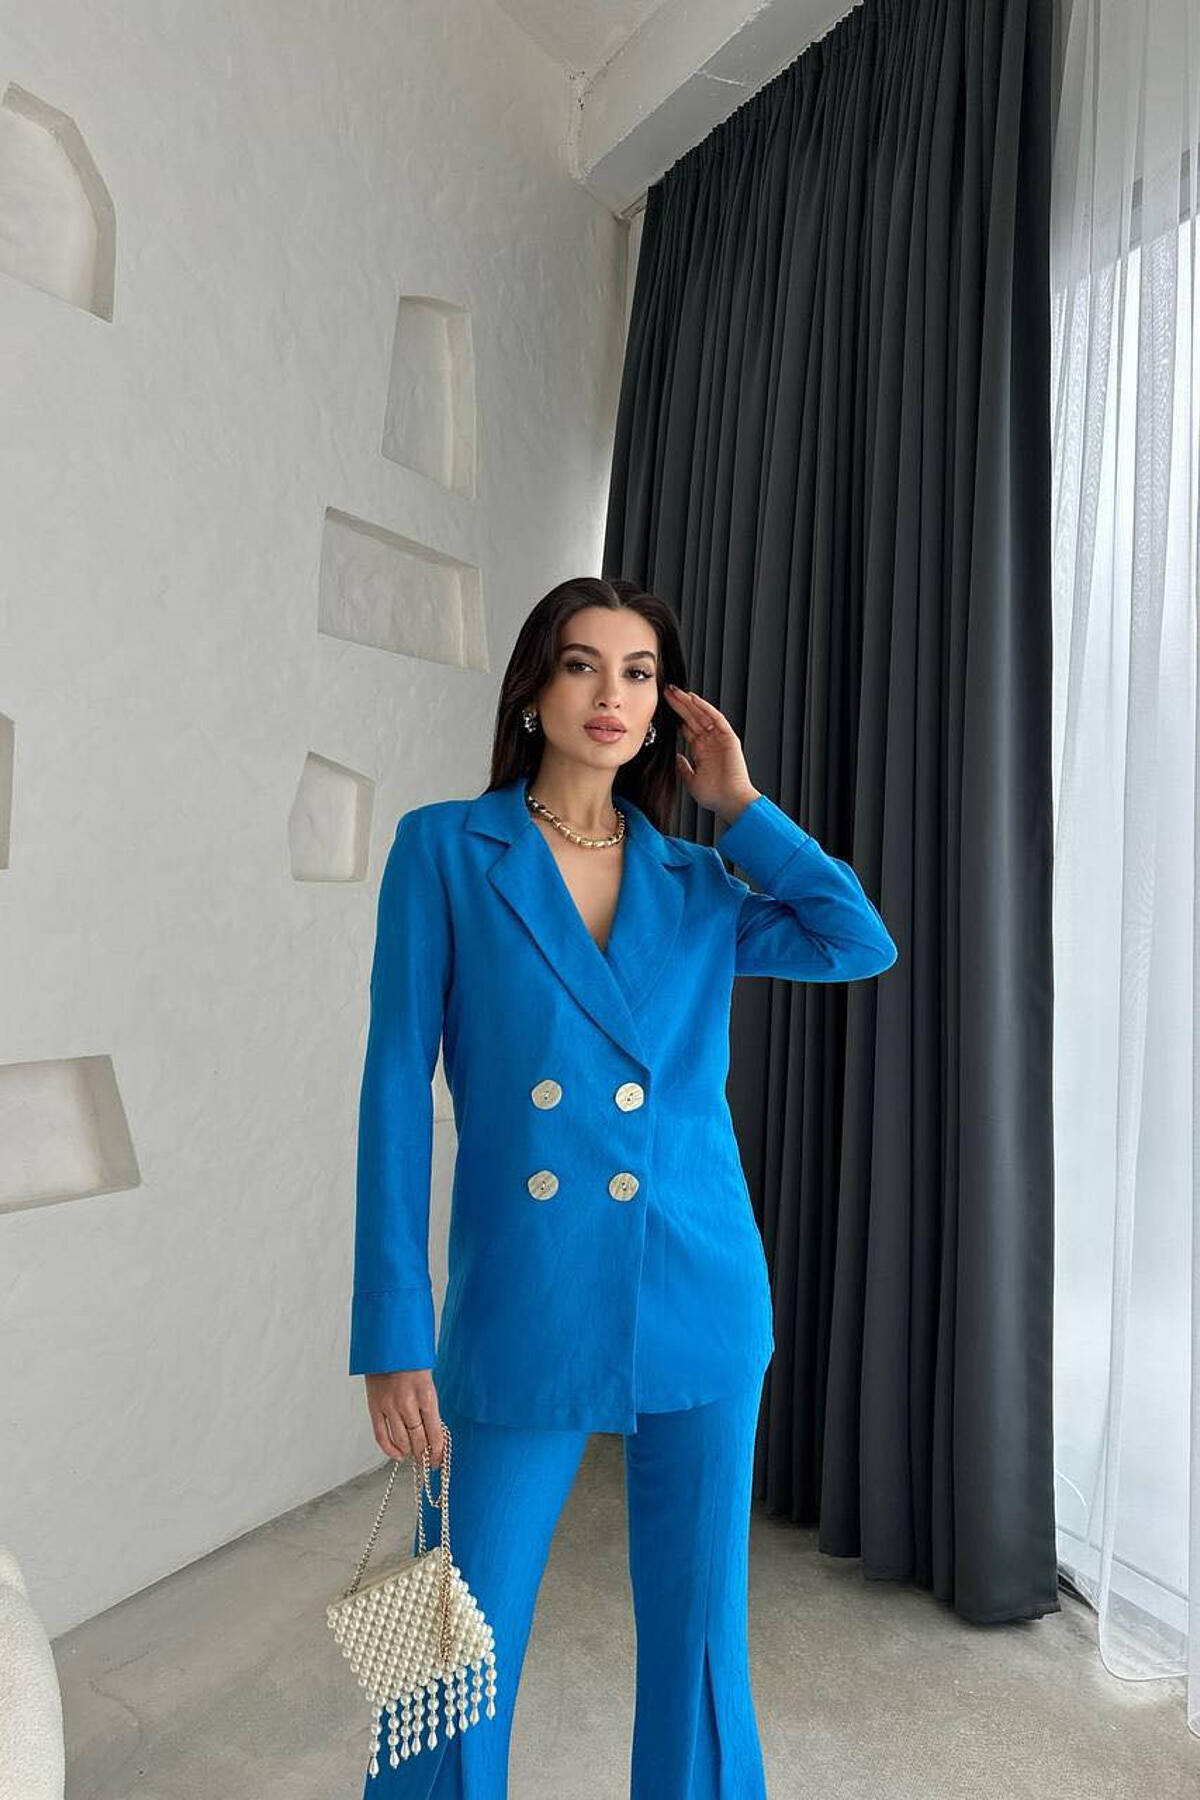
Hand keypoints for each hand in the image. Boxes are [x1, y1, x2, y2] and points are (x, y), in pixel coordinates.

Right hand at [364, 1369, 445, 1465]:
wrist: (388, 1346)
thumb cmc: (412, 1364)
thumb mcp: (428, 1383)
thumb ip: (429, 1408)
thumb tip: (434, 1435)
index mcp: (425, 1395)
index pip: (434, 1433)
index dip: (437, 1452)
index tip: (438, 1462)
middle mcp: (407, 1403)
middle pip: (418, 1440)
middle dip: (424, 1455)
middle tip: (427, 1463)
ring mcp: (389, 1406)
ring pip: (401, 1441)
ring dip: (409, 1453)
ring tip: (415, 1456)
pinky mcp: (374, 1407)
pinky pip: (381, 1436)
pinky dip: (390, 1450)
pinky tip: (398, 1455)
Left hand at [662, 685, 758, 819]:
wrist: (730, 801)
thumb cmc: (714, 795)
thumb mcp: (691, 781)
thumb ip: (683, 767)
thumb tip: (675, 757)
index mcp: (702, 751)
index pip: (686, 728)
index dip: (675, 716)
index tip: (662, 707)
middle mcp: (710, 742)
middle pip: (692, 718)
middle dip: (679, 704)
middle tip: (666, 691)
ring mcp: (719, 739)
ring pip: (702, 715)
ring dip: (689, 702)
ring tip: (675, 691)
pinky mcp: (728, 738)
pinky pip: (716, 719)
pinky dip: (705, 708)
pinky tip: (693, 699)